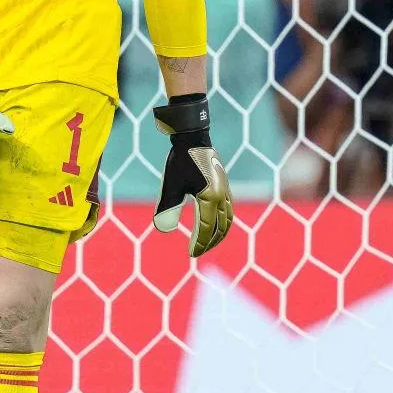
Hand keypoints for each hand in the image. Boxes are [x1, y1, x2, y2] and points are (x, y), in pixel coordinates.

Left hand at [151, 93, 233, 256]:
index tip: (192, 254)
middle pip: (220, 227)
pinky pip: (229, 209)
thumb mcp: (170, 186)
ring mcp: (226, 190)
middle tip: (198, 252)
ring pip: (228, 219)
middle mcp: (222, 195)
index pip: (206, 228)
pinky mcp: (226, 186)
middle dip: (210, 242)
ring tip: (208, 242)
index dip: (199, 243)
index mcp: (209, 197)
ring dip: (219, 234)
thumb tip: (163, 230)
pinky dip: (224, 222)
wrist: (193, 139)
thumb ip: (167, 208)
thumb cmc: (179, 161)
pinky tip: (214, 224)